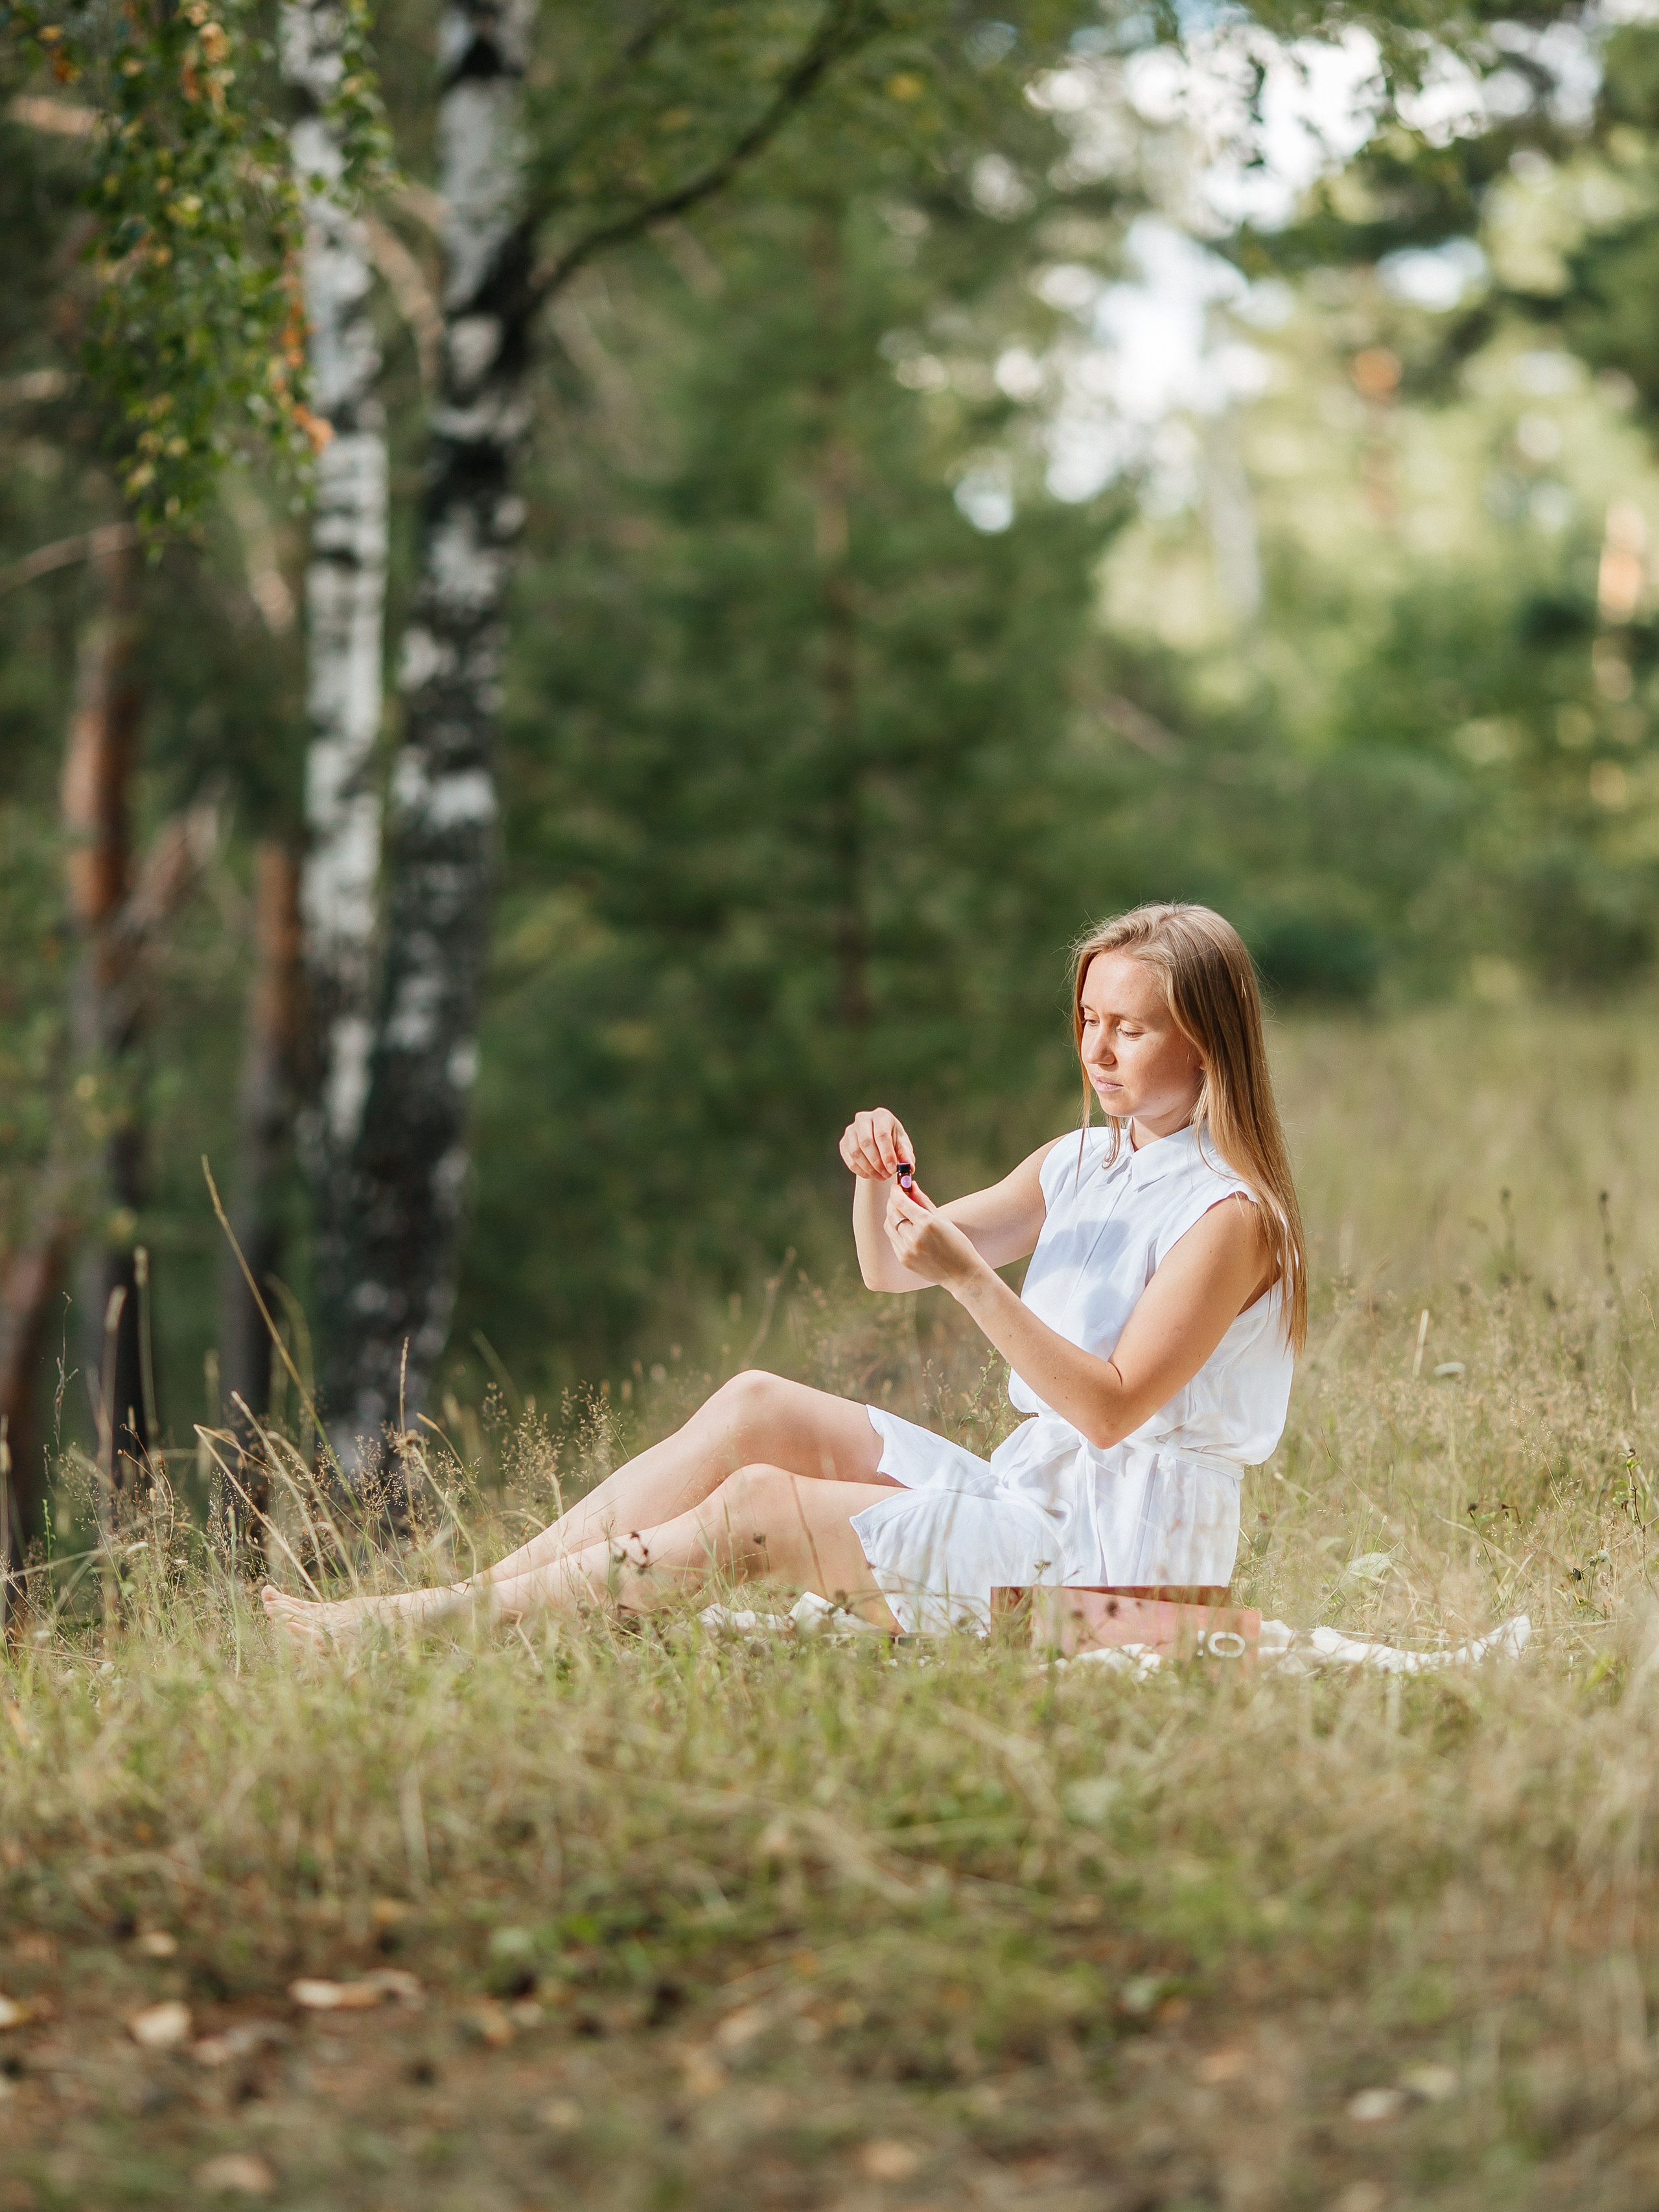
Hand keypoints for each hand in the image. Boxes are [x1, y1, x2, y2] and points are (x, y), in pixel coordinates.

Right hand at [839, 1106, 915, 1182]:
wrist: (879, 1142)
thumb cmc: (894, 1142)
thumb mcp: (903, 1146)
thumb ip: (906, 1156)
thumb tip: (909, 1167)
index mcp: (881, 1115)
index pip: (881, 1134)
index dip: (887, 1154)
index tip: (892, 1169)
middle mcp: (863, 1119)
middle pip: (866, 1142)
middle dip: (877, 1163)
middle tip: (887, 1175)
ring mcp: (851, 1130)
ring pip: (855, 1152)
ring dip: (869, 1169)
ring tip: (881, 1176)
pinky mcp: (843, 1142)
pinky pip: (850, 1159)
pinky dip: (861, 1171)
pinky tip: (871, 1175)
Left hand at [883, 1181, 984, 1295]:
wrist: (962, 1274)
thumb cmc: (957, 1244)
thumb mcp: (943, 1219)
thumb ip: (924, 1202)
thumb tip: (912, 1186)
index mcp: (927, 1224)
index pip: (902, 1203)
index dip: (896, 1192)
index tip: (896, 1187)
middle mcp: (914, 1237)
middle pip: (893, 1213)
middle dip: (892, 1202)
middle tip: (897, 1196)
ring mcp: (907, 1250)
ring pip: (889, 1227)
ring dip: (892, 1216)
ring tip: (900, 1211)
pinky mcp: (904, 1260)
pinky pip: (893, 1240)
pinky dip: (895, 1230)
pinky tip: (904, 1228)